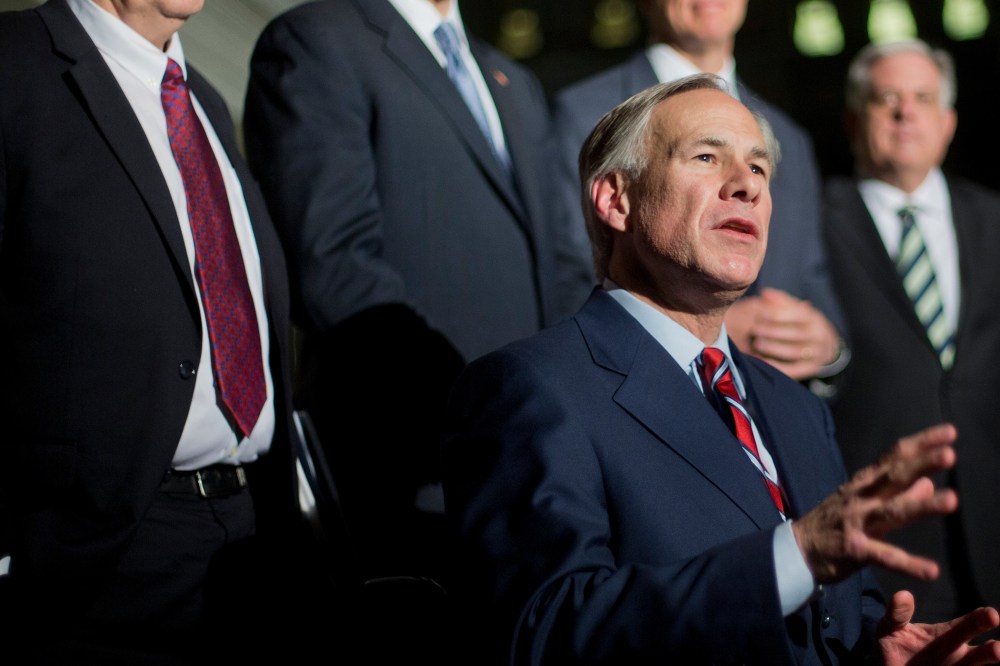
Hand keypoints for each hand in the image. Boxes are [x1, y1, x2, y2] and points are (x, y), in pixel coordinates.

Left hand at [725, 288, 840, 380]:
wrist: (826, 346)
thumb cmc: (804, 324)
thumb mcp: (797, 310)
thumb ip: (781, 301)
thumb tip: (765, 293)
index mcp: (814, 318)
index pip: (796, 314)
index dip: (776, 313)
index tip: (759, 312)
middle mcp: (819, 336)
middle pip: (794, 333)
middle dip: (772, 331)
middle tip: (754, 329)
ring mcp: (817, 354)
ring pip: (794, 351)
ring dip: (774, 348)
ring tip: (756, 343)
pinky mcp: (811, 368)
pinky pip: (794, 369)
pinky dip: (778, 367)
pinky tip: (762, 362)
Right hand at [792, 423, 958, 583]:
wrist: (796, 549)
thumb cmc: (834, 522)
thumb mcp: (863, 501)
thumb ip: (896, 492)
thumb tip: (929, 483)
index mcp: (865, 483)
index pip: (894, 457)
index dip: (921, 444)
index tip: (949, 432)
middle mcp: (862, 497)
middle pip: (895, 477)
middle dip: (922, 464)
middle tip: (949, 454)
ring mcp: (857, 522)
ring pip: (893, 511)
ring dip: (922, 505)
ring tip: (952, 500)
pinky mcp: (855, 550)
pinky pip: (885, 557)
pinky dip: (908, 564)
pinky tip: (931, 570)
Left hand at [878, 590, 999, 664]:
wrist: (886, 665)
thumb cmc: (893, 643)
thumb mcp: (891, 627)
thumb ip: (897, 614)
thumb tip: (903, 595)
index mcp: (945, 634)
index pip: (967, 625)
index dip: (979, 619)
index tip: (992, 614)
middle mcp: (956, 653)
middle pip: (978, 652)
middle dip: (990, 649)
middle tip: (999, 648)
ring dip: (986, 662)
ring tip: (997, 655)